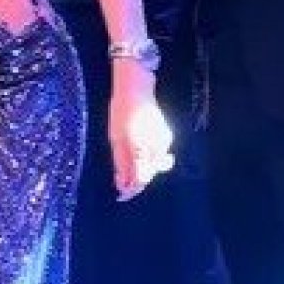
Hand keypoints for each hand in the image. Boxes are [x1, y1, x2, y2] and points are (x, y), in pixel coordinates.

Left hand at [108, 68, 174, 201]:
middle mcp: (156, 146)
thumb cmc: (121, 112)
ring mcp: (164, 141)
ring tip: (128, 163)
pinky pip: (158, 153)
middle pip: (149, 174)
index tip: (121, 194)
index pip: (140, 178)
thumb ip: (122, 162)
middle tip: (121, 180)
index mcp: (141, 147)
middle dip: (136, 180)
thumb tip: (123, 183)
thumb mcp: (116, 138)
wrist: (136, 90)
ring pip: (155, 165)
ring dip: (142, 168)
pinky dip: (148, 156)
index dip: (130, 189)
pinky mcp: (167, 136)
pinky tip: (138, 147)